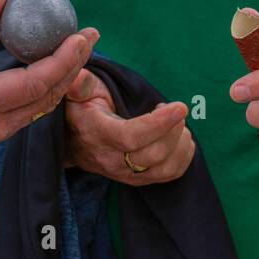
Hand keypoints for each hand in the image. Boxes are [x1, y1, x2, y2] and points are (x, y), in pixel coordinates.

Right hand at [0, 0, 98, 150]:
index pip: (34, 84)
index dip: (62, 60)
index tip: (80, 36)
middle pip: (48, 96)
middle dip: (74, 64)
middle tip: (91, 35)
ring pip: (43, 105)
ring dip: (66, 75)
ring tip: (81, 46)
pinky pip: (32, 109)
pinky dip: (50, 86)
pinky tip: (58, 64)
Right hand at [64, 69, 193, 184]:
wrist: (75, 141)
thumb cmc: (83, 110)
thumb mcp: (78, 92)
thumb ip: (81, 85)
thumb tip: (79, 78)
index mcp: (97, 134)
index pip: (131, 137)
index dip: (159, 124)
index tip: (179, 107)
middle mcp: (111, 160)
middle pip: (153, 155)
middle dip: (174, 130)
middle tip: (176, 109)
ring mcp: (126, 174)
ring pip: (165, 169)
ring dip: (181, 143)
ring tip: (177, 122)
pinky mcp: (138, 180)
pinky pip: (170, 175)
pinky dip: (184, 155)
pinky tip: (179, 136)